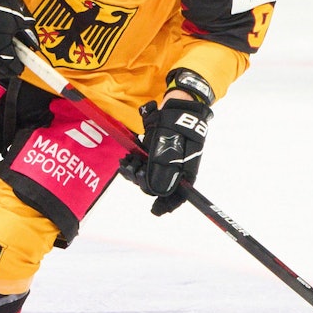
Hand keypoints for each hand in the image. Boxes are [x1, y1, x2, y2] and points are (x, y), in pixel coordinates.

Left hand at [120, 97, 212, 215]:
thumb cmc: (177, 125)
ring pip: (148, 175)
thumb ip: (161, 169)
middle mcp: (176, 168)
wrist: (177, 102)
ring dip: (134, 172)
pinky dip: (134, 163)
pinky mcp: (155, 151)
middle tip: (133, 170)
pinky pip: (143, 163)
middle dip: (142, 182)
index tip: (155, 210)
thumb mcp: (168, 148)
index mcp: (185, 171)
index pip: (179, 195)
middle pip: (158, 186)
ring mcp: (165, 159)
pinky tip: (127, 159)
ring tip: (127, 162)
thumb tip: (154, 190)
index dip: (167, 205)